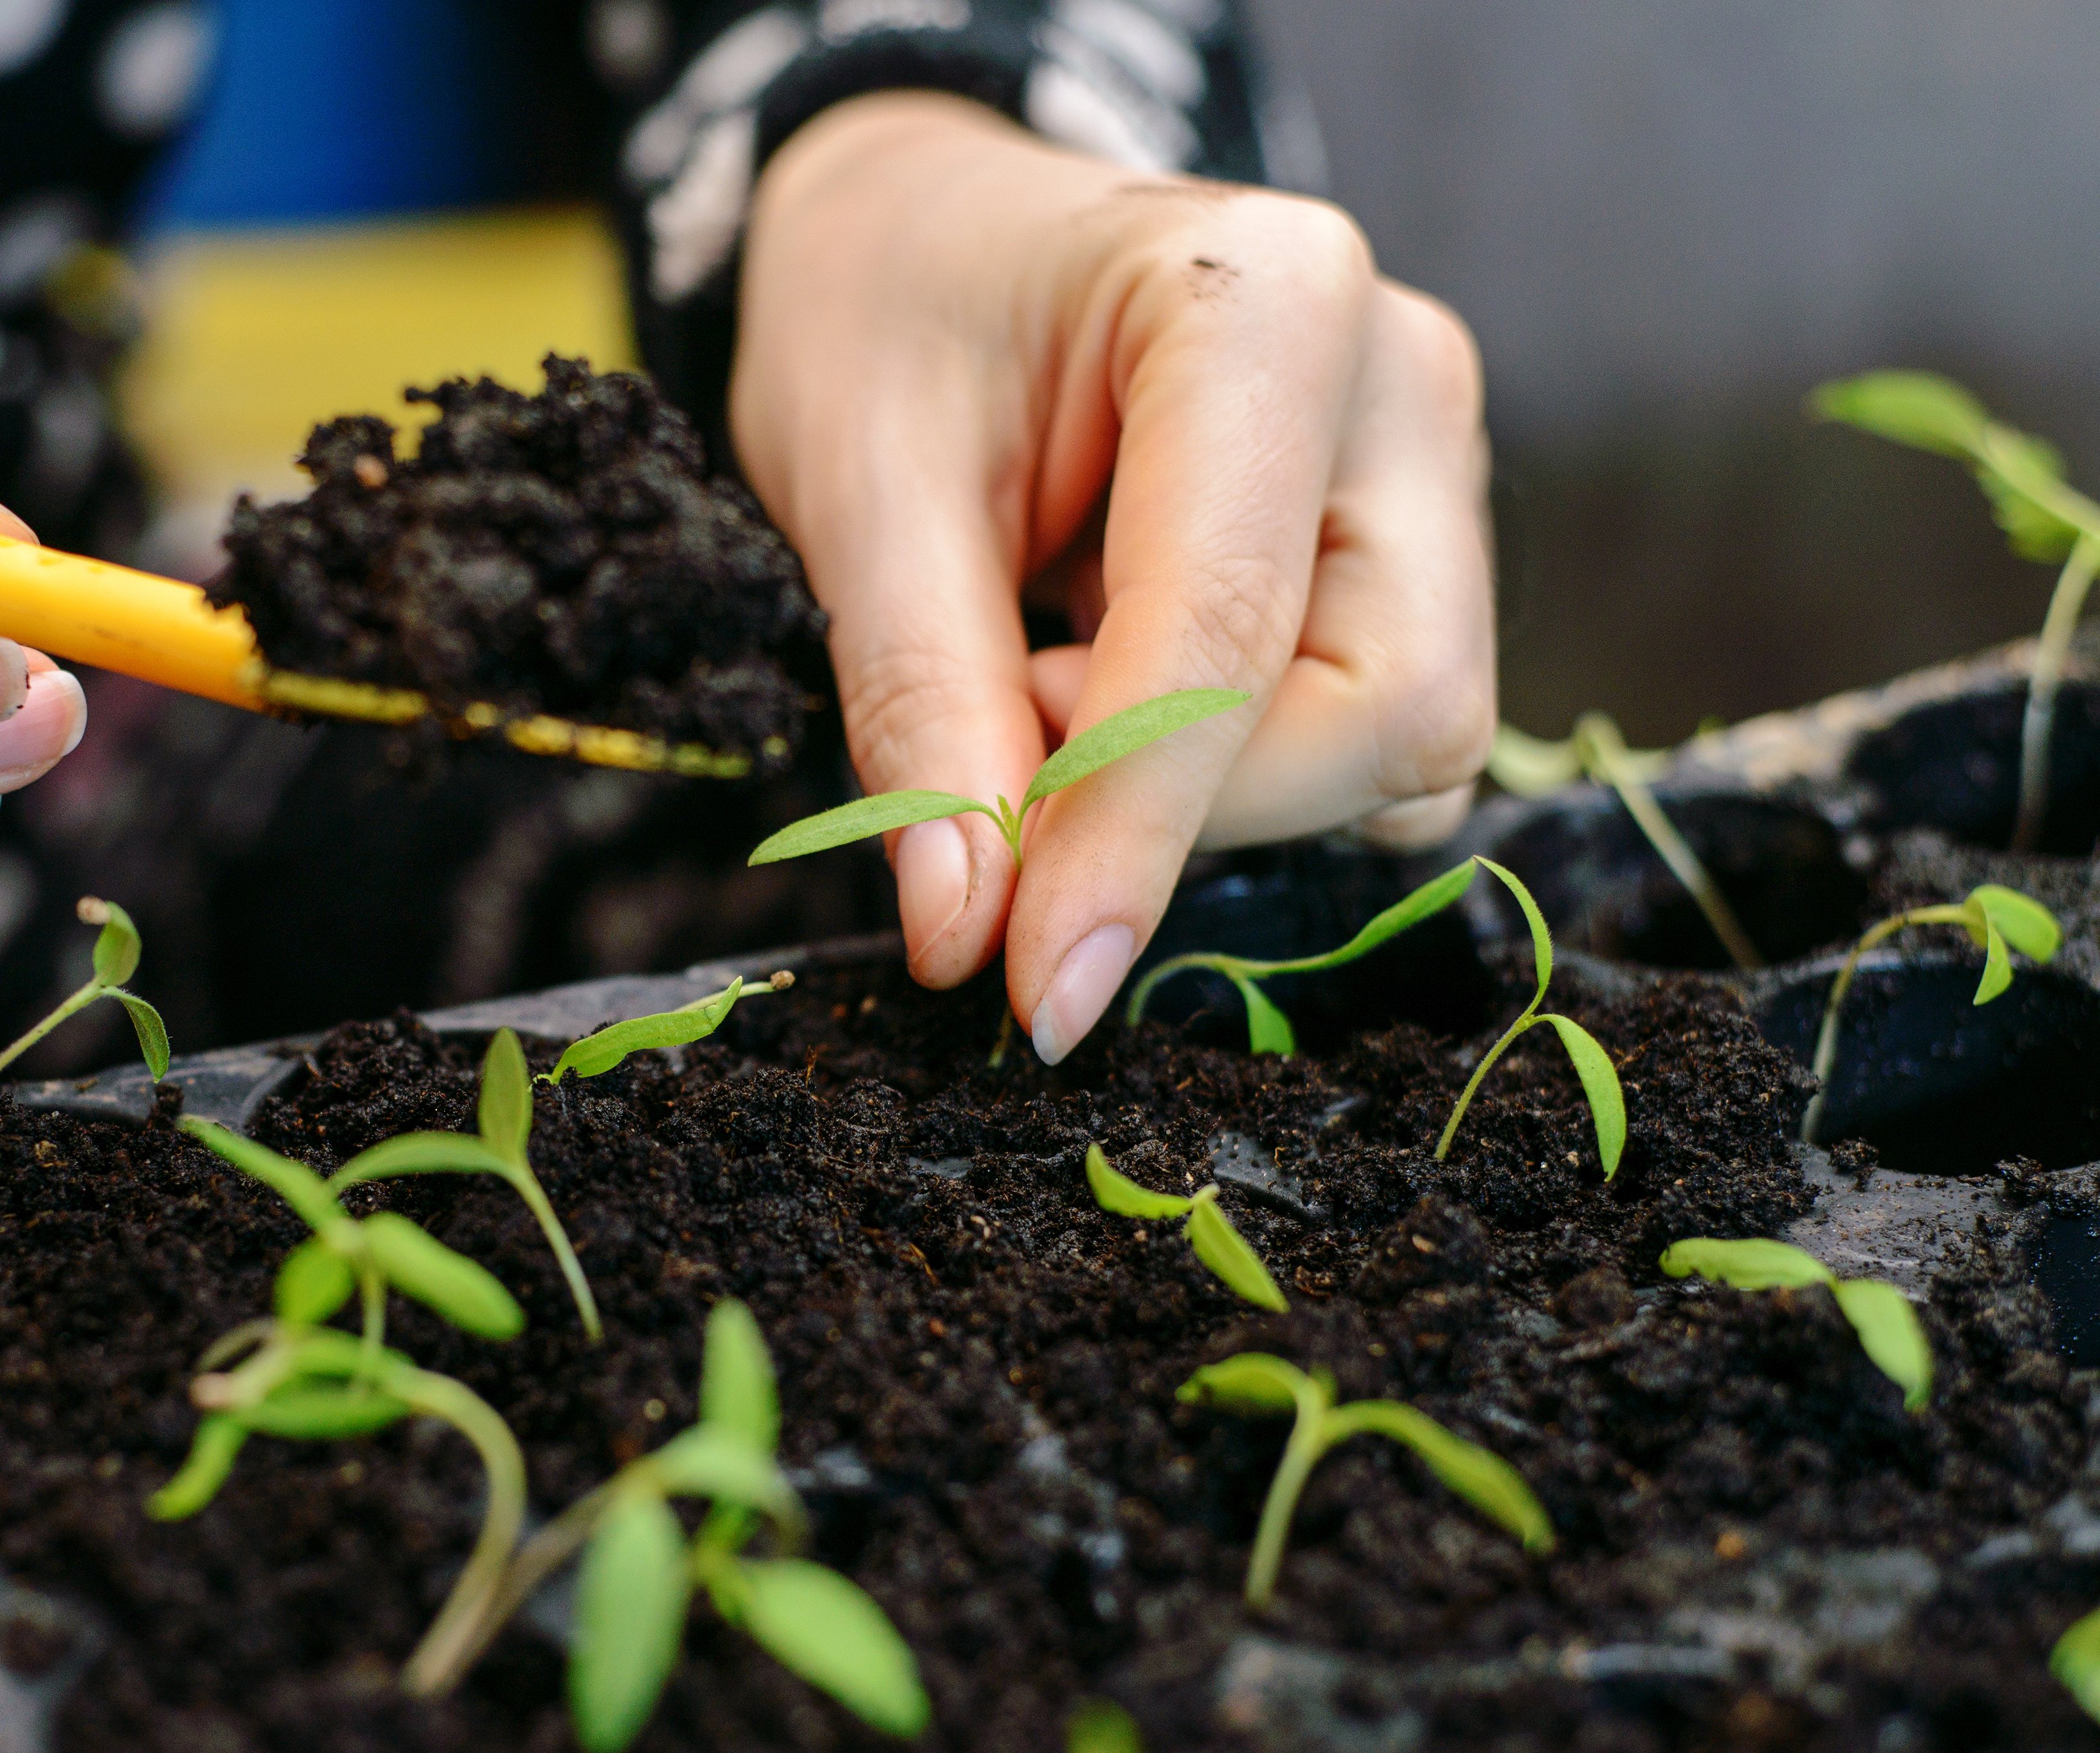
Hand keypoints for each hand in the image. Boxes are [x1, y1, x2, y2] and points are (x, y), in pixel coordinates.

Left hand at [734, 95, 1493, 1060]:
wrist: (928, 229)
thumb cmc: (886, 319)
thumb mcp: (857, 491)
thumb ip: (921, 710)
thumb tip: (970, 937)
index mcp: (1268, 307)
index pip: (1232, 633)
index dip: (1133, 834)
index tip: (1035, 991)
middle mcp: (1402, 387)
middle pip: (1385, 708)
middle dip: (1189, 804)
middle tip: (997, 735)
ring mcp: (1427, 476)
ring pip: (1400, 747)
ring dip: (1207, 792)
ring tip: (1038, 679)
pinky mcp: (1408, 557)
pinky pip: (1367, 740)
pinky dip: (1227, 772)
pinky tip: (1106, 689)